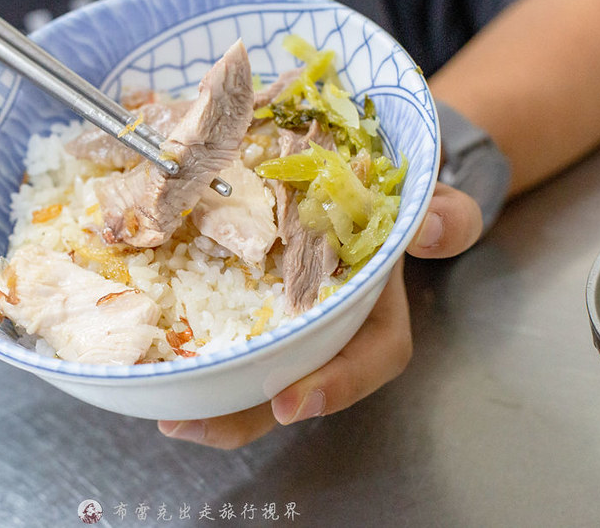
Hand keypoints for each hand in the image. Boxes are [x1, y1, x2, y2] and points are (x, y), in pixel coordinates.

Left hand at [157, 182, 482, 448]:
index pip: (371, 357)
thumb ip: (443, 213)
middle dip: (249, 413)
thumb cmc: (388, 195)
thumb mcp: (423, 200)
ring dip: (214, 399)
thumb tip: (432, 227)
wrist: (354, 174)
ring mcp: (287, 320)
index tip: (292, 402)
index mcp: (376, 309)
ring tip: (170, 415)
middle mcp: (329, 327)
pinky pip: (225, 331)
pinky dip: (195, 348)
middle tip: (196, 425)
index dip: (336, 386)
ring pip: (256, 371)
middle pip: (296, 384)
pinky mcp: (250, 304)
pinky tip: (157, 362)